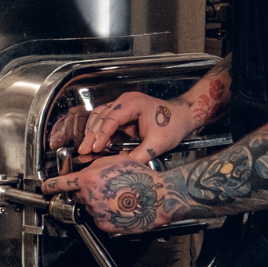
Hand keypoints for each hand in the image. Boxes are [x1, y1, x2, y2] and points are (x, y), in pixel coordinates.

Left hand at [41, 157, 175, 235]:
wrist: (158, 198)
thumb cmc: (141, 178)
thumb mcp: (114, 161)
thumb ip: (94, 165)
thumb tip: (85, 169)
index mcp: (89, 179)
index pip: (62, 183)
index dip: (51, 185)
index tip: (45, 188)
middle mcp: (90, 197)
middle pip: (79, 195)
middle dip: (87, 192)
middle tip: (105, 189)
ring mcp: (97, 213)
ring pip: (90, 208)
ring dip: (98, 204)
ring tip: (117, 198)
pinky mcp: (106, 225)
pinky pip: (100, 220)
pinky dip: (106, 215)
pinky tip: (119, 208)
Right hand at [71, 91, 192, 161]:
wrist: (184, 115)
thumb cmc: (174, 124)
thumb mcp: (158, 143)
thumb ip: (140, 155)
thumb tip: (124, 165)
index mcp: (133, 104)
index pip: (111, 119)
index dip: (101, 135)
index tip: (95, 148)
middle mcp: (125, 100)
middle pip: (101, 116)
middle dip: (91, 134)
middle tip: (83, 150)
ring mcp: (123, 103)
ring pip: (100, 115)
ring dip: (92, 131)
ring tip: (86, 146)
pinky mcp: (123, 110)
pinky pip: (105, 117)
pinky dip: (99, 128)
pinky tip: (96, 140)